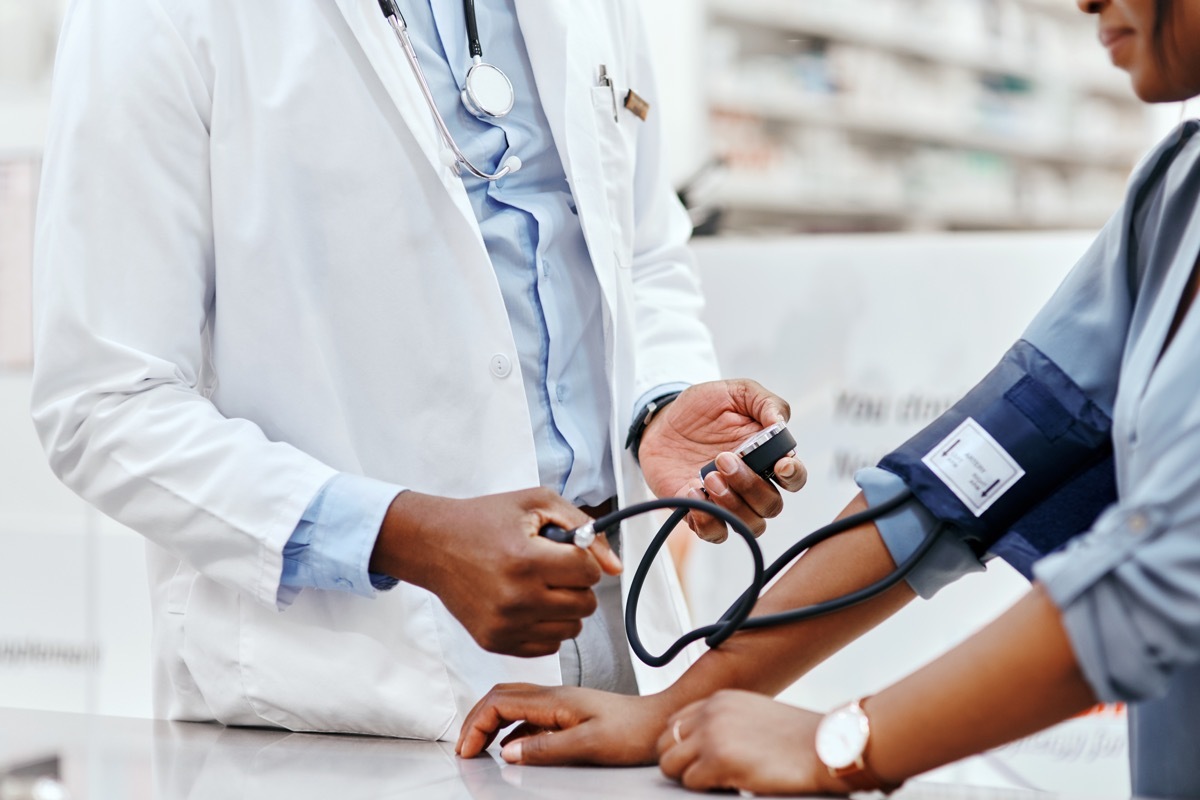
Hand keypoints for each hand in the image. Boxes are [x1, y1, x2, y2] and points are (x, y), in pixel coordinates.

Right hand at [370, 488, 621, 657]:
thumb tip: (615, 567)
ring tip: (542, 586)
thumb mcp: (537, 503)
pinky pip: (548, 645)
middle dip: (577, 584)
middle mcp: (516, 598)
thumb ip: (584, 527)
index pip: (589, 573)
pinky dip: (547, 626)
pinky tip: (529, 604)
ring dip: (566, 607)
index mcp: (526, 560)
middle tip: (554, 568)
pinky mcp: (495, 642)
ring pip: (571, 629)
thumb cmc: (485, 519)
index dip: (583, 558)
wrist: (434, 545)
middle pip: (585, 605)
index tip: (564, 551)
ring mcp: (505, 625)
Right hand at [456, 684, 673, 765]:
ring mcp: (561, 704)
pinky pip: (529, 717)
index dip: (475, 724)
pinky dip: (510, 730)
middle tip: (464, 748)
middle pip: (500, 697)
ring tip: (479, 747)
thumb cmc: (633, 732)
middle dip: (475, 719)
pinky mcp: (569, 714)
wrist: (661, 723)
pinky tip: (512, 748)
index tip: (466, 750)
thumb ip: (545, 748)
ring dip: (490, 723)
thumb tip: (507, 753)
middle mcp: (554, 696)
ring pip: (512, 704)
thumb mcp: (588, 744)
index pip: (499, 702)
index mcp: (554, 700)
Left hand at [638, 380, 806, 541]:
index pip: (795, 477)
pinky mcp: (700, 510)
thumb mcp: (736, 392)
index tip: (780, 465)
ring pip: (749, 524)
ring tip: (708, 477)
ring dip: (732, 505)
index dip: (793, 476)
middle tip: (723, 459)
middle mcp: (751, 483)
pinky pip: (714, 532)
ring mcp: (727, 500)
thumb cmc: (702, 407)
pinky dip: (707, 520)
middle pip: (771, 505)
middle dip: (751, 486)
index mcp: (767, 457)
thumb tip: (781, 424)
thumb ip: (765, 403)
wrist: (661, 420)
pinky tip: (692, 492)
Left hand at [657, 690, 849, 795]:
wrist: (828, 746)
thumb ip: (728, 722)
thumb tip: (706, 743)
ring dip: (689, 777)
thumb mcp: (756, 715)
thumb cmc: (802, 738)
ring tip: (715, 781)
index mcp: (720, 700)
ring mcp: (713, 735)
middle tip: (704, 775)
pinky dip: (704, 788)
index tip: (697, 759)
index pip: (675, 722)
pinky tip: (729, 785)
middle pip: (665, 742)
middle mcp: (711, 712)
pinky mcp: (719, 760)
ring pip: (670, 764)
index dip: (683, 745)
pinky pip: (690, 782)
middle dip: (679, 762)